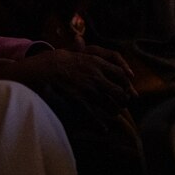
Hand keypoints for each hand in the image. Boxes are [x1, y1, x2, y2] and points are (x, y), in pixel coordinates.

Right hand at [0, 49, 133, 124]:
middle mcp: (96, 76)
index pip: (121, 74)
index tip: (127, 88)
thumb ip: (92, 53)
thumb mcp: (80, 52)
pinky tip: (104, 129)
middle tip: (124, 103)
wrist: (46, 67)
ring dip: (114, 110)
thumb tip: (90, 45)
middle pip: (118, 90)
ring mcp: (88, 89)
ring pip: (108, 102)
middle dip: (123, 98)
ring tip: (116, 113)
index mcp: (98, 63)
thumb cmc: (61, 59)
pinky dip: (100, 123)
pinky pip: (93, 114)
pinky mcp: (78, 99)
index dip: (126, 83)